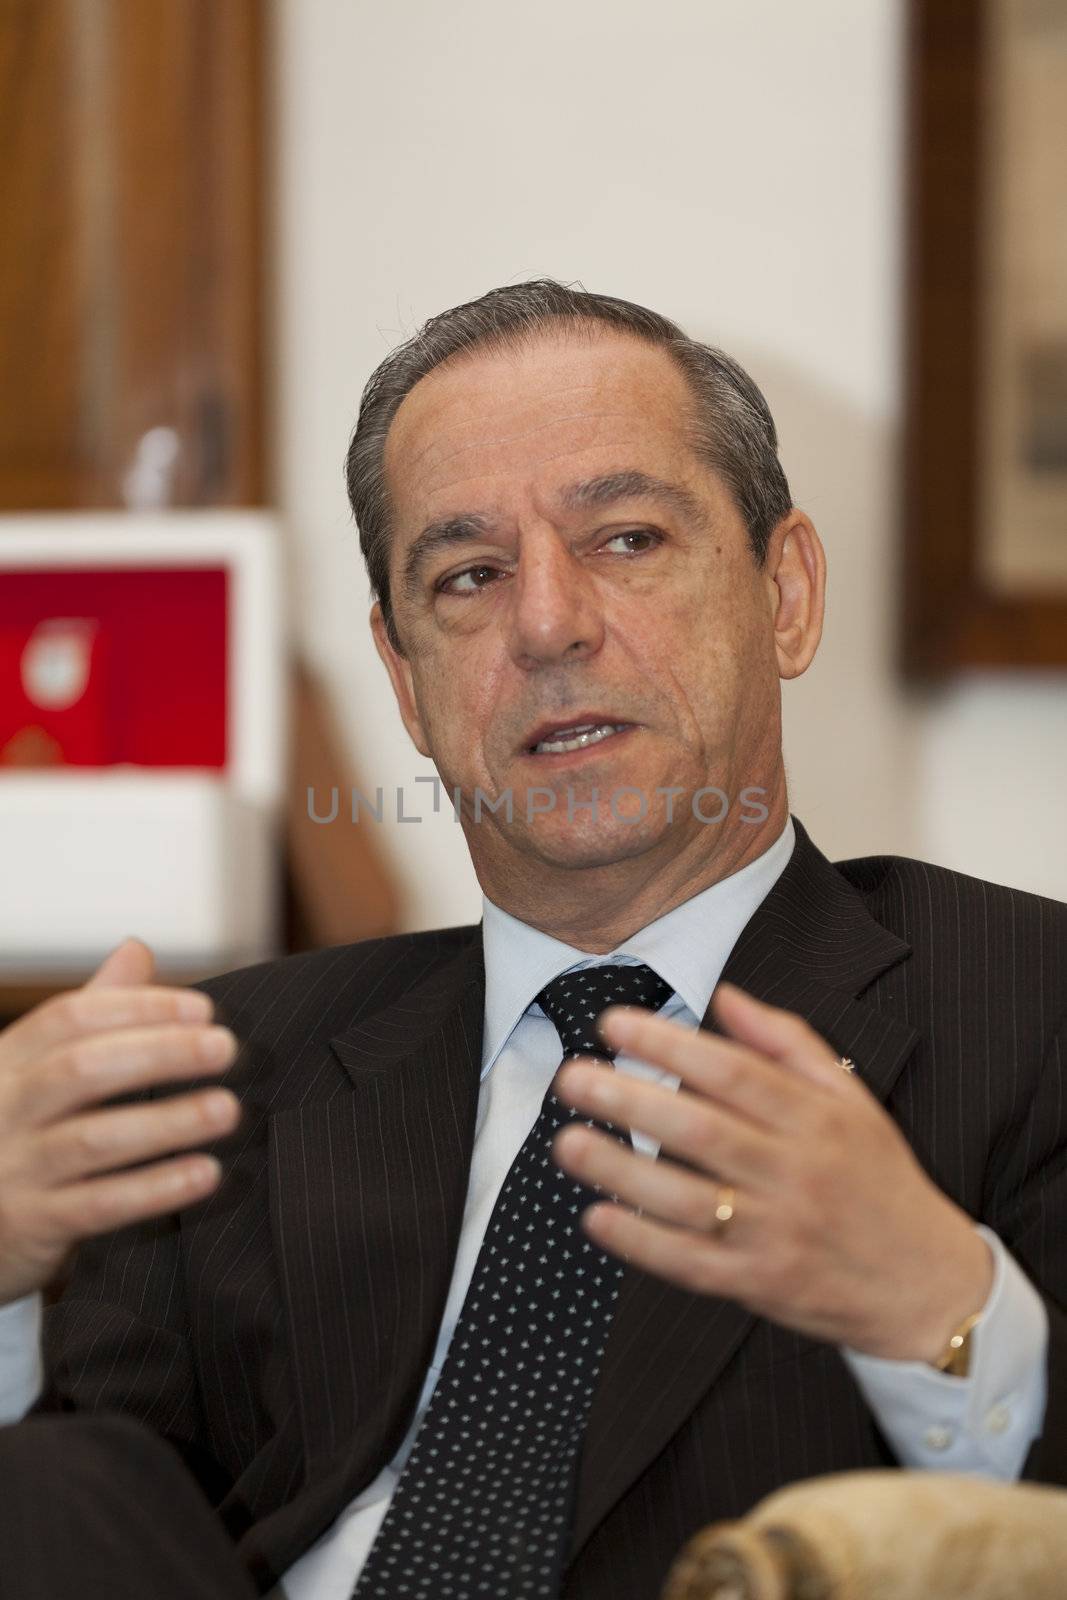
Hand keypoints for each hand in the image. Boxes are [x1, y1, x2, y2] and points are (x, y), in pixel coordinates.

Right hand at [0, 937, 240, 1305]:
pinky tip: (205, 1173)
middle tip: (224, 1048)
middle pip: (83, 1069)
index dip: (140, 1008)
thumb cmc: (15, 1135)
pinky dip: (156, 1188)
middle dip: (160, 1053)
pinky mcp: (31, 1223)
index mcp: (9, 1061)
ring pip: (94, 1138)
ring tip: (226, 1109)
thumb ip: (89, 1013)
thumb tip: (136, 949)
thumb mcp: (36, 1070)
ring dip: (168, 1121)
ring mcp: (14, 1168)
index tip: (204, 1009)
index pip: (72, 1018)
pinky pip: (100, 1204)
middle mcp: (5, 1108)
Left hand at [550, 982, 993, 1361]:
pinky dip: (642, 1243)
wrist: (927, 1284)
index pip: (733, 1072)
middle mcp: (796, 1173)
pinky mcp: (762, 1283)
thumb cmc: (879, 1179)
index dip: (668, 1045)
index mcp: (817, 1119)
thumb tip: (726, 996)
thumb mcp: (851, 1099)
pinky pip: (693, 1263)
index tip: (613, 1025)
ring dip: (620, 1171)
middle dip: (629, 1101)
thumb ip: (788, 1042)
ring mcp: (778, 1232)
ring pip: (687, 1198)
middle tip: (573, 1077)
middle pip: (701, 1130)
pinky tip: (597, 1217)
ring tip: (566, 1142)